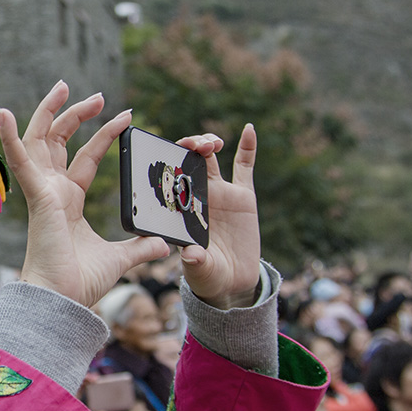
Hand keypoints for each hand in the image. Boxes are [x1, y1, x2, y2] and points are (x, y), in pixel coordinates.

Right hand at [0, 81, 169, 308]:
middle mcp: (53, 192)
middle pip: (58, 141)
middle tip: (97, 95)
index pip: (85, 158)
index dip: (102, 135)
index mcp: (69, 202)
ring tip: (63, 86)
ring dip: (49, 112)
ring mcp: (42, 192)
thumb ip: (140, 248)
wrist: (62, 300)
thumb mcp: (119, 259)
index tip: (125, 116)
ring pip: (39, 141)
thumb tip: (163, 245)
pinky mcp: (37, 197)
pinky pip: (20, 161)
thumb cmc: (80, 283)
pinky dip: (10, 136)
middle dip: (75, 114)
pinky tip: (5, 111)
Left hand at [177, 125, 262, 307]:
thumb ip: (197, 263)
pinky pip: (244, 167)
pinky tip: (249, 129)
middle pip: (186, 162)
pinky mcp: (242, 196)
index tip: (162, 151)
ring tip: (212, 143)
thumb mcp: (202, 272)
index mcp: (179, 210)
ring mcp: (219, 193)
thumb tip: (191, 255)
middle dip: (187, 146)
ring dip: (208, 143)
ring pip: (210, 159)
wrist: (235, 281)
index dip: (164, 162)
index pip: (167, 180)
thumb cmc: (209, 276)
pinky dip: (248, 147)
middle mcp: (196, 197)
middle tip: (194, 145)